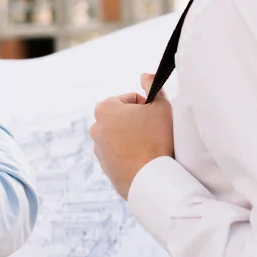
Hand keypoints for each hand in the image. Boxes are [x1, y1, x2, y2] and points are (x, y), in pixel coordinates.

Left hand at [90, 74, 173, 199]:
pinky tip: (144, 160)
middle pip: (124, 117)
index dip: (148, 105)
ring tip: (149, 147)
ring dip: (134, 138)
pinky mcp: (105, 167)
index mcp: (104, 108)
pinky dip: (131, 154)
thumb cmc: (156, 139)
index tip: (155, 117)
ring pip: (121, 136)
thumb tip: (145, 75)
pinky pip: (120, 154)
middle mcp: (96, 128)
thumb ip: (153, 84)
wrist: (152, 180)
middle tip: (154, 132)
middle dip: (138, 121)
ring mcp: (98, 149)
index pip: (131, 98)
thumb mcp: (160, 105)